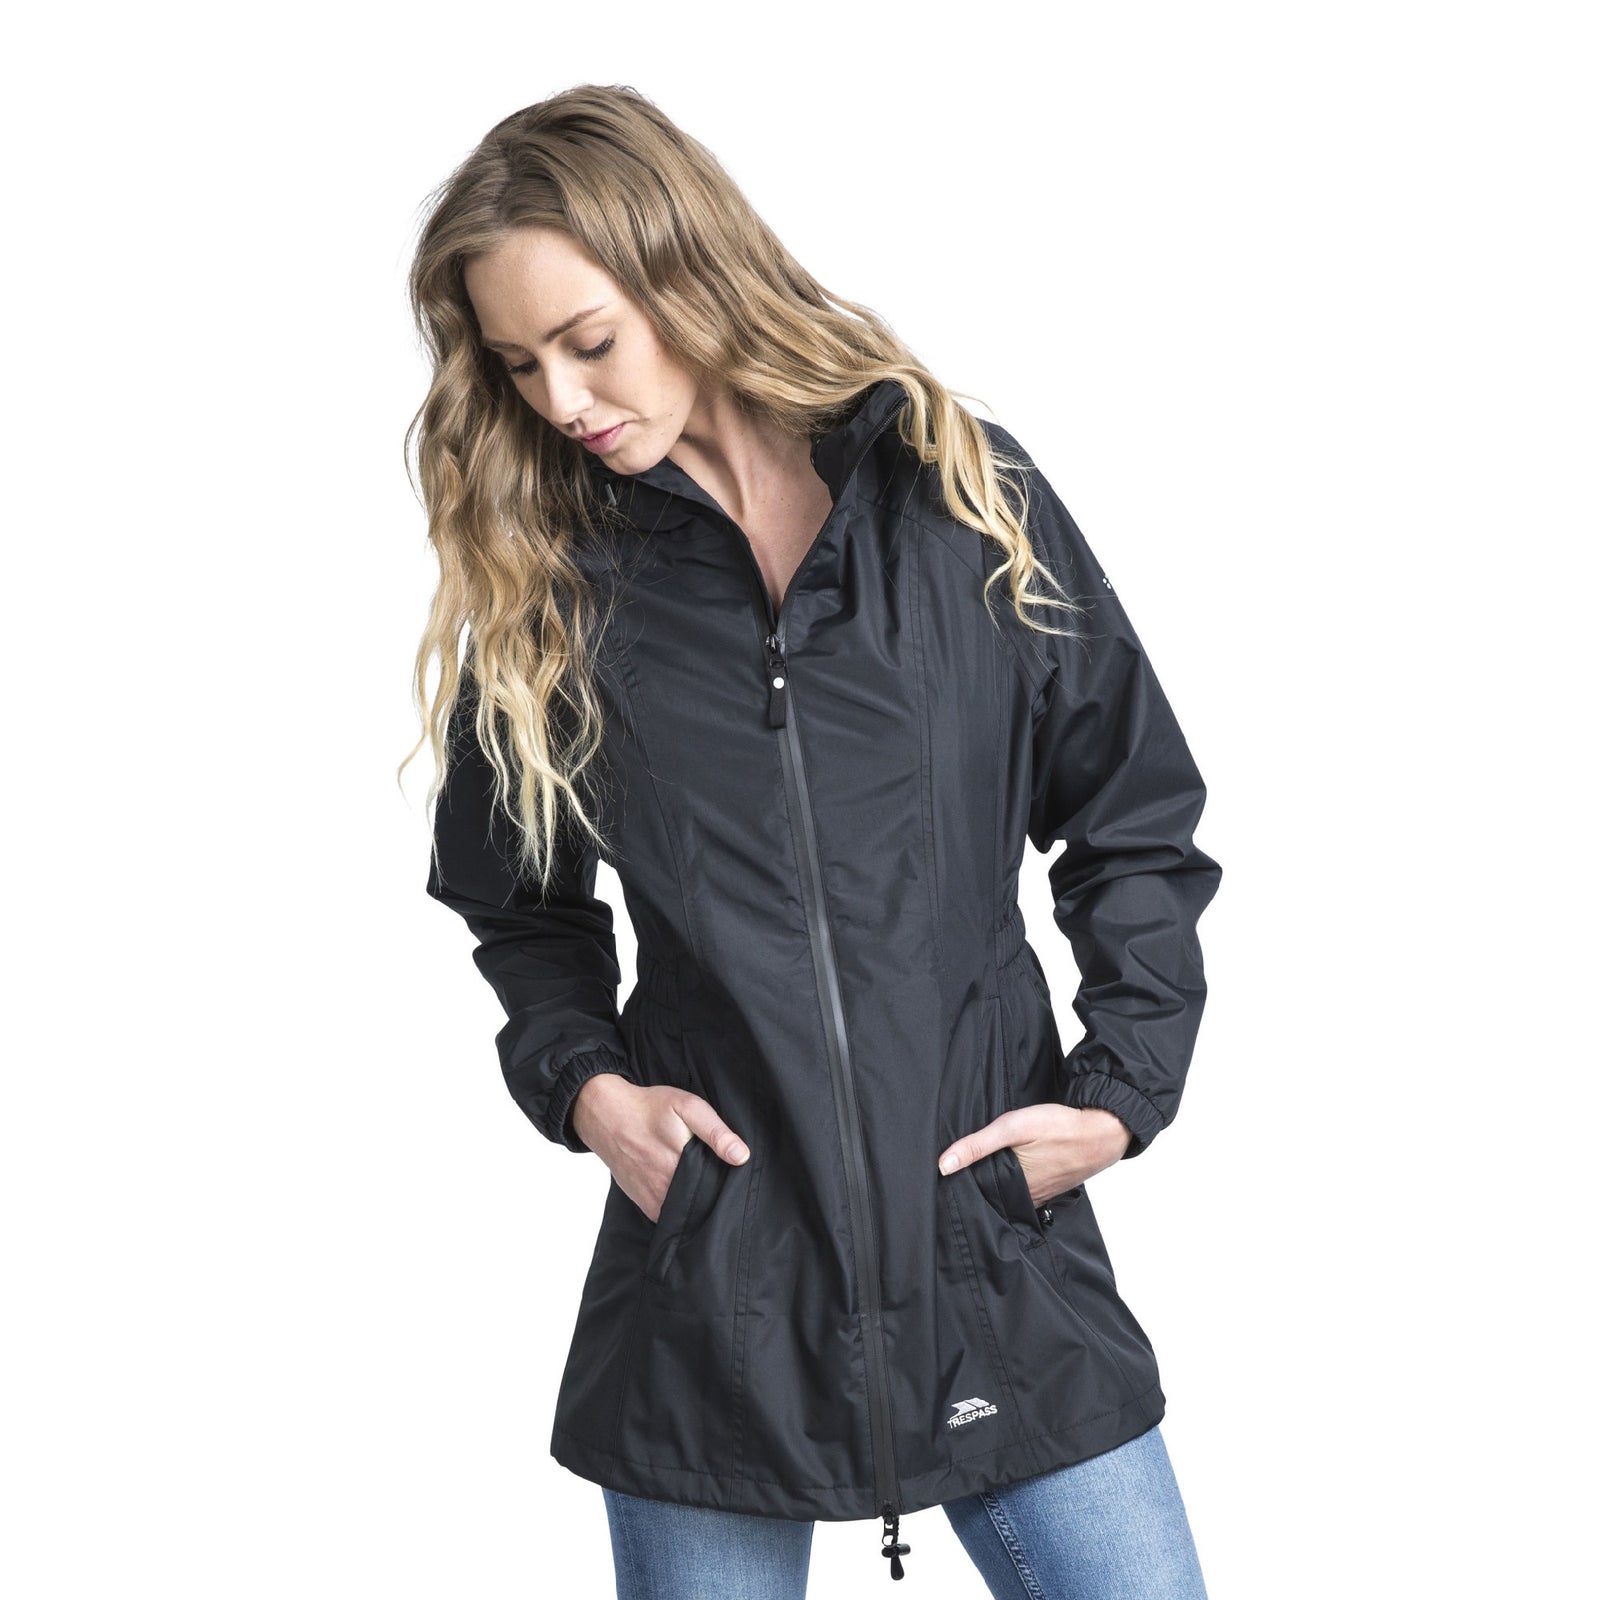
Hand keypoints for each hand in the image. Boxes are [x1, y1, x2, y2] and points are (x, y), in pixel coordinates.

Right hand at [572, 1073, 750, 1222]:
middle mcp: (668, 1188)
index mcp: (683, 1166)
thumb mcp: (687, 1107)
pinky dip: (682, 1211)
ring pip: (688, 1214)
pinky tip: (689, 1195)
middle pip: (704, 1204)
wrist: (608, 1117)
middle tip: (723, 1183)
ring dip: (699, 1206)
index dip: (731, 1188)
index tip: (738, 1183)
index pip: (718, 1191)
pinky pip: (671, 1217)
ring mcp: (655, 1200)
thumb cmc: (649, 1108)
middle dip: (716, 1198)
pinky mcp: (646, 1205)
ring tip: (707, 1189)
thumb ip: (715, 1132)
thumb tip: (741, 1156)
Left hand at [936, 1103, 1131, 1203]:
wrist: (1102, 1130)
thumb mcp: (1013, 1127)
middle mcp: (1028, 1196)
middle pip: (994, 1194)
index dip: (963, 1187)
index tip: (945, 1183)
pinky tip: (1013, 1168)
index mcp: (1015, 1187)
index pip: (979, 1193)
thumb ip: (978, 1145)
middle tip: (958, 1175)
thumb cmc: (1060, 1126)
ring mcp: (1043, 1193)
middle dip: (979, 1186)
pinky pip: (1029, 1188)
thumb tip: (943, 1165)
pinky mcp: (1053, 1185)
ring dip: (998, 1184)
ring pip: (1011, 1192)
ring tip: (980, 1171)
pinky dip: (1018, 1181)